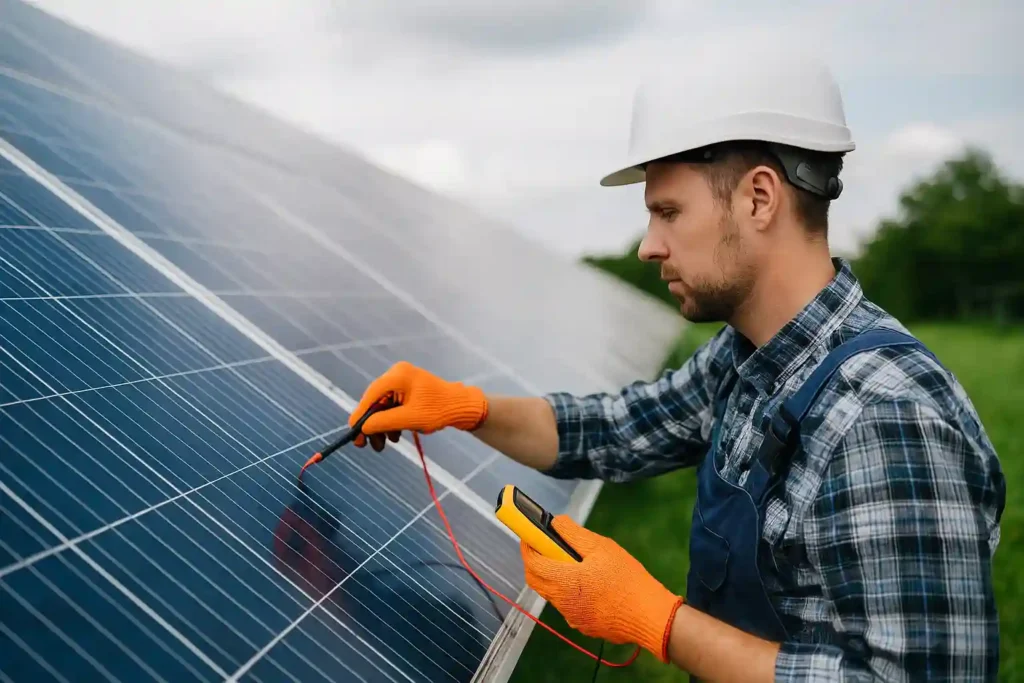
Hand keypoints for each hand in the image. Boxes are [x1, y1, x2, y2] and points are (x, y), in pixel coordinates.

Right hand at [349, 361, 488, 450]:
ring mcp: (402, 380)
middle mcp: (397, 374)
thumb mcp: (409, 419)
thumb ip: (384, 422)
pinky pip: (392, 405)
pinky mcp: (407, 389)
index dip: (360, 417)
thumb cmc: (439, 411)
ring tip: (386, 444)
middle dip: (373, 425)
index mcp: (397, 376)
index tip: (354, 435)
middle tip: (368, 445)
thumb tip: (361, 427)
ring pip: (383, 406)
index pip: (371, 396)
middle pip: (375, 401)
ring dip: (382, 426)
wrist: (462, 407)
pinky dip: (391, 421)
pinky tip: (395, 435)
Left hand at [521, 515, 683, 662]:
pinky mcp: (584, 626)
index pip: (531, 563)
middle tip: (548, 546)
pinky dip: (568, 591)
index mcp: (563, 581)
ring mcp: (572, 617)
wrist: (650, 617)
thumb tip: (554, 523)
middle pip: (536, 580)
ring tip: (574, 563)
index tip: (530, 534)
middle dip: (536, 561)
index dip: (527, 546)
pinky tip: (590, 584)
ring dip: (553, 576)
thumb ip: (573, 534)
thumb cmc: (626, 579)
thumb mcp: (601, 547)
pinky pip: (567, 605)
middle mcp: (561, 602)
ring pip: (551, 593)